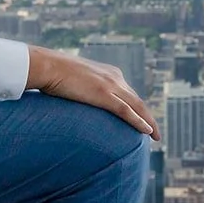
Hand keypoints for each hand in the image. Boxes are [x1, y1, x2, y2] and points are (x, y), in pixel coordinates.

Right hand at [27, 46, 158, 138]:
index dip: (138, 109)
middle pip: (138, 101)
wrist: (48, 66)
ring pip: (137, 107)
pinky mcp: (104, 95)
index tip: (143, 120)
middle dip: (148, 117)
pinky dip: (139, 122)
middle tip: (154, 133)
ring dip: (149, 122)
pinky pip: (126, 111)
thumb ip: (84, 88)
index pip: (129, 93)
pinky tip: (147, 131)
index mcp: (109, 73)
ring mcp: (110, 85)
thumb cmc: (55, 74)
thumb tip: (80, 98)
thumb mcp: (76, 81)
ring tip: (156, 136)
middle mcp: (115, 78)